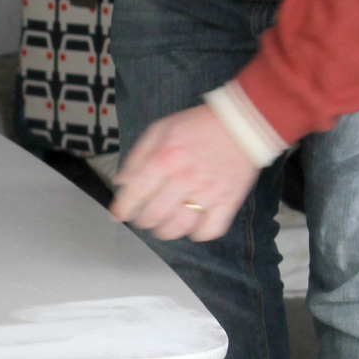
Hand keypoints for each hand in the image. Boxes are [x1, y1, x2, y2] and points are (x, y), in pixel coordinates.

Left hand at [110, 104, 258, 241]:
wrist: (240, 124)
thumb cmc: (198, 125)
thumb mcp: (160, 130)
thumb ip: (138, 156)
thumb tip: (122, 182)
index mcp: (165, 159)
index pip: (135, 193)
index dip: (122, 208)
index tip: (118, 214)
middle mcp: (185, 179)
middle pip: (155, 214)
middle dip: (143, 221)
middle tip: (143, 219)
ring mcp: (208, 192)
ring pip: (179, 227)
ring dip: (166, 232)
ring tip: (162, 227)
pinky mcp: (228, 201)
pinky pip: (209, 230)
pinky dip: (197, 234)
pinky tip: (192, 227)